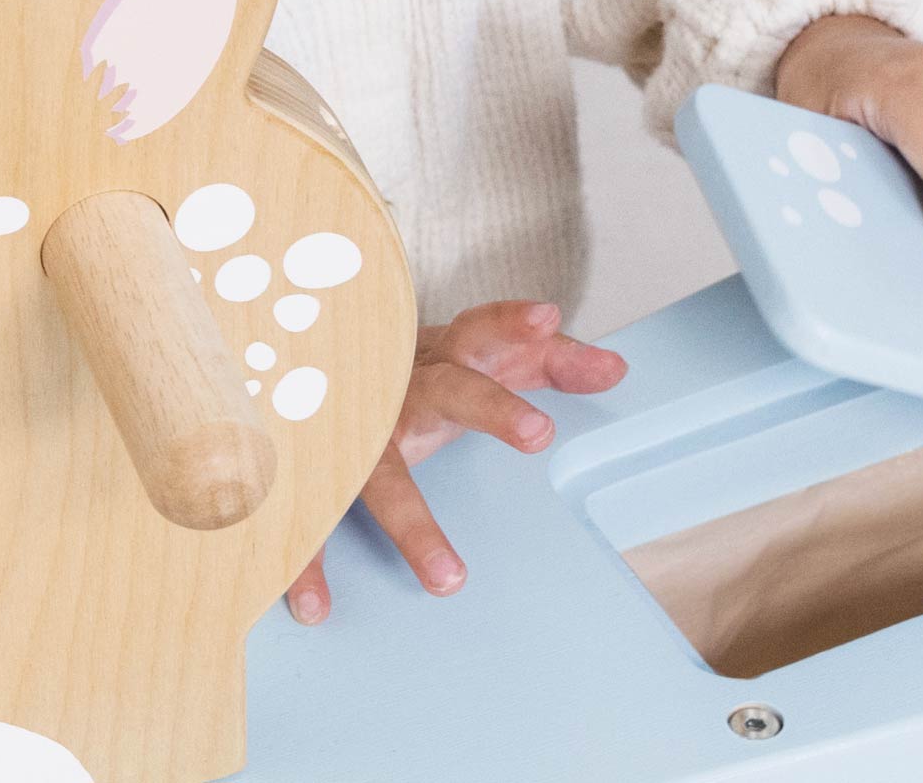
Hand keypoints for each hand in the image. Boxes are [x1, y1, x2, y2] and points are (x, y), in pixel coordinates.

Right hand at [286, 301, 626, 623]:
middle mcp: (399, 385)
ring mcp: (355, 429)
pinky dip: (306, 559)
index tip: (548, 318)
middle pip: (448, 390)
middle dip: (491, 407)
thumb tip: (616, 369)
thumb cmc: (430, 366)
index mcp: (443, 352)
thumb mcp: (489, 357)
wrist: (318, 356)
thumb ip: (554, 362)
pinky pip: (312, 515)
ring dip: (411, 523)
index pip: (483, 329)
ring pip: (382, 471)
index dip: (513, 323)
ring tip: (448, 578)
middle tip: (541, 434)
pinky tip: (313, 604)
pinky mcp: (320, 472)